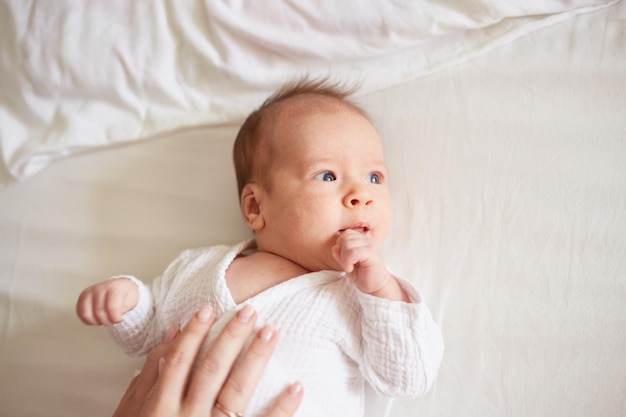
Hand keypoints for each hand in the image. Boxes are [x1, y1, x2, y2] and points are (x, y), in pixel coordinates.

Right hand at [76, 278, 138, 325]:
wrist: (119, 287)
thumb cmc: (125, 295)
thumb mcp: (131, 301)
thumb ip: (124, 309)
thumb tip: (116, 318)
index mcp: (114, 288)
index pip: (111, 308)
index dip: (115, 318)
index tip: (119, 321)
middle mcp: (100, 288)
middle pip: (99, 312)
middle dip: (107, 321)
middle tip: (112, 321)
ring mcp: (89, 291)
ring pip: (86, 314)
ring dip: (96, 321)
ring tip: (104, 319)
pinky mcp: (82, 297)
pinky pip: (80, 313)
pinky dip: (88, 320)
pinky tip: (96, 319)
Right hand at [113, 305, 302, 416]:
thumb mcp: (134, 411)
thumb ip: (151, 376)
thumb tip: (171, 335)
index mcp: (160, 407)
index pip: (180, 361)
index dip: (195, 333)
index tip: (209, 310)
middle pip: (212, 370)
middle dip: (231, 337)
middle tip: (249, 311)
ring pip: (236, 390)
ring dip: (254, 358)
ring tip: (270, 332)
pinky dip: (281, 408)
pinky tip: (296, 387)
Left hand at [332, 229, 409, 301]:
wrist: (377, 287)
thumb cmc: (363, 275)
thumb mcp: (347, 263)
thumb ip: (340, 254)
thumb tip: (335, 247)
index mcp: (362, 240)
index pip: (345, 234)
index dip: (341, 246)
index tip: (345, 260)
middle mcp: (367, 240)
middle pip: (345, 236)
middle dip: (341, 251)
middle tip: (347, 264)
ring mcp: (370, 246)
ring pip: (348, 243)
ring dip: (344, 257)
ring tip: (349, 267)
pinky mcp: (372, 255)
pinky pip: (353, 252)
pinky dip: (348, 261)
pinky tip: (350, 269)